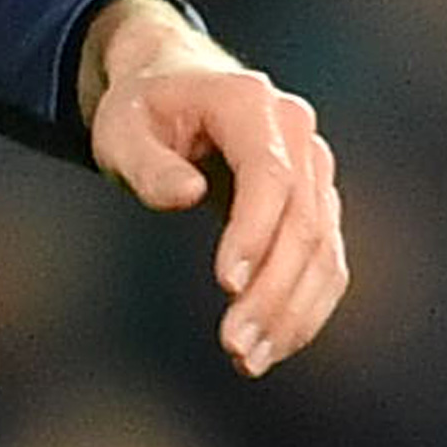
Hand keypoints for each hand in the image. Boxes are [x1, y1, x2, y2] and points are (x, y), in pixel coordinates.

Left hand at [81, 0, 345, 376]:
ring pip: (324, 250)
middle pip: (304, 221)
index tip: (227, 284)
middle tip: (235, 346)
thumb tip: (187, 195)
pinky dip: (305, 308)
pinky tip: (274, 344)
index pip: (270, 174)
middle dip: (273, 291)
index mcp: (250, 103)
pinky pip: (326, 262)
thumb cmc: (142, 111)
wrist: (176, 87)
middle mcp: (296, 133)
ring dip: (293, 312)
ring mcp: (314, 169)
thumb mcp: (121, 130)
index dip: (255, 231)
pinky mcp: (318, 203)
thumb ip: (148, 163)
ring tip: (249, 360)